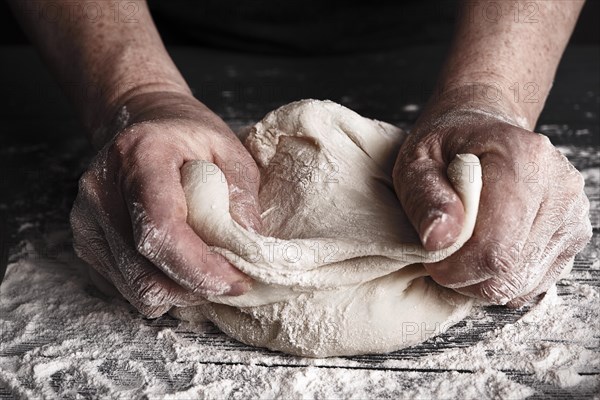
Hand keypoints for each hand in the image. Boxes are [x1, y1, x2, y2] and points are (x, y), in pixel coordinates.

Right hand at [71, 92, 259, 316]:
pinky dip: (160, 288)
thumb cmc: (187, 137)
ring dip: (180, 293)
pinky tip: (178, 265)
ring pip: (136, 289)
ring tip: (206, 270)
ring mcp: (85, 220)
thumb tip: (250, 245)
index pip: (161, 229)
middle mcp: (101, 191)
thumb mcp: (228, 149)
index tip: (237, 281)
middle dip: (196, 287)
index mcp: (140, 157)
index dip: (201, 267)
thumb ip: (241, 194)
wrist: (141, 124)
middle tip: (231, 280)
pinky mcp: (85, 243)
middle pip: (146, 270)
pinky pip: (125, 289)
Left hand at [393, 96, 591, 306]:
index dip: (457, 268)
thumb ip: (423, 198)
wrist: (483, 134)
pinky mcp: (574, 235)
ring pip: (524, 283)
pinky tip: (486, 252)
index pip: (495, 247)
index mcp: (524, 160)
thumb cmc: (447, 147)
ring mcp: (573, 213)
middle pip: (512, 271)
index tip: (432, 259)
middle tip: (442, 255)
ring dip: (484, 280)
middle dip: (467, 277)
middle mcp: (560, 187)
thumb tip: (439, 239)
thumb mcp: (417, 162)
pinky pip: (535, 282)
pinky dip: (504, 279)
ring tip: (463, 249)